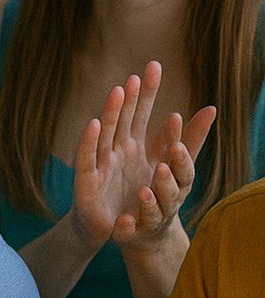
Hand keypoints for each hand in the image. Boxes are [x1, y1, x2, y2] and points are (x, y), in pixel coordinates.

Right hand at [71, 62, 215, 250]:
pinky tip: (94, 125)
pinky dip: (89, 142)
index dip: (147, 91)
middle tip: (136, 75)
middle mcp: (115, 148)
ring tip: (118, 91)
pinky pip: (87, 159)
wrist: (125, 231)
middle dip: (129, 97)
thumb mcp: (174, 168)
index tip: (154, 66)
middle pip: (122, 117)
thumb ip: (191, 140)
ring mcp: (100, 162)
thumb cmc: (143, 198)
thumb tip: (212, 108)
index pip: (140, 112)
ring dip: (110, 112)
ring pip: (105, 133)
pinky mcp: (87, 181)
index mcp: (133, 143)